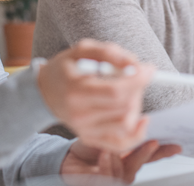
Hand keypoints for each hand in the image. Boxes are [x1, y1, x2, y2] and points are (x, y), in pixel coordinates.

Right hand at [37, 39, 153, 151]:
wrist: (45, 92)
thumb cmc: (65, 68)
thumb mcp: (82, 50)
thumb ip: (108, 52)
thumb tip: (135, 64)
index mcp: (76, 90)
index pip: (116, 91)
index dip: (138, 80)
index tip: (148, 69)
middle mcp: (80, 114)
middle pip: (124, 106)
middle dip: (137, 89)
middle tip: (134, 77)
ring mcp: (85, 130)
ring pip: (126, 123)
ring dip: (135, 105)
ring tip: (128, 92)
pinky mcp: (91, 139)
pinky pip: (122, 143)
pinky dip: (137, 133)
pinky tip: (140, 118)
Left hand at [61, 139, 181, 184]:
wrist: (68, 158)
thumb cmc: (87, 147)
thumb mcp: (105, 134)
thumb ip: (124, 133)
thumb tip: (141, 121)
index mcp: (130, 156)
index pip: (152, 154)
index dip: (165, 151)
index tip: (176, 144)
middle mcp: (127, 169)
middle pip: (144, 164)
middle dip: (148, 153)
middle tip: (151, 141)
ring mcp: (116, 180)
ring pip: (127, 173)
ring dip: (120, 158)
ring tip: (110, 148)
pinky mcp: (103, 185)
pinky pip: (110, 179)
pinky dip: (107, 166)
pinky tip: (103, 155)